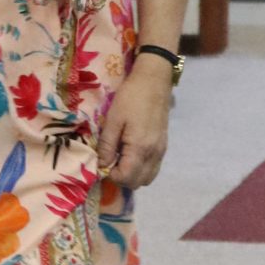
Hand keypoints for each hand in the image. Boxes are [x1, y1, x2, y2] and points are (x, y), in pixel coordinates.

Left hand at [98, 56, 173, 191]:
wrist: (154, 81)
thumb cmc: (131, 97)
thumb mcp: (113, 120)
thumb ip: (107, 145)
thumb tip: (101, 165)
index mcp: (140, 148)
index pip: (126, 177)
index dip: (111, 176)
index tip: (102, 164)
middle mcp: (154, 154)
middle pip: (138, 182)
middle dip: (121, 178)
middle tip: (110, 163)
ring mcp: (161, 151)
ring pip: (148, 178)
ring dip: (132, 175)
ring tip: (120, 159)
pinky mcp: (163, 146)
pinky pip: (153, 168)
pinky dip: (142, 168)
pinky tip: (131, 154)